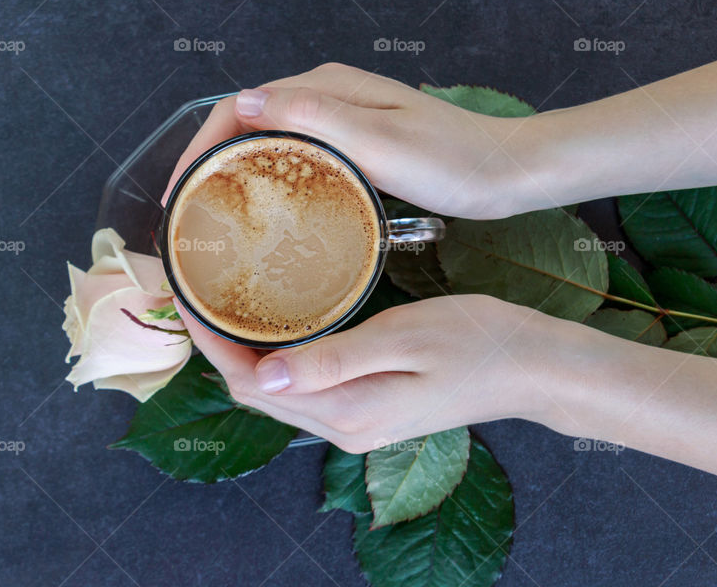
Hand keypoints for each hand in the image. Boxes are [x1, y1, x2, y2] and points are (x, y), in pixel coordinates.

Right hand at [161, 62, 562, 217]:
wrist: (505, 172)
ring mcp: (343, 121)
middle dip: (210, 164)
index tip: (178, 194)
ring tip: (217, 220)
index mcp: (326, 90)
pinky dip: (273, 182)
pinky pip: (299, 159)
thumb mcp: (381, 141)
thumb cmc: (451, 160)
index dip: (200, 148)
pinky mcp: (357, 145)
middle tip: (190, 217)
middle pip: (248, 124)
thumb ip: (314, 117)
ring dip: (238, 175)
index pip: (239, 107)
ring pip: (271, 143)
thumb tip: (243, 103)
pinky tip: (270, 214)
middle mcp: (328, 98)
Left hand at [176, 294, 588, 452]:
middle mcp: (342, 427)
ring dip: (244, 351)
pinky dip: (276, 357)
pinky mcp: (367, 410)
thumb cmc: (475, 343)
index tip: (187, 293)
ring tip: (224, 300)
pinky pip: (302, 388)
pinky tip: (274, 324)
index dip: (211, 342)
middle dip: (218, 346)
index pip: (252, 383)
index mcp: (346, 411)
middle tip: (196, 288)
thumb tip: (264, 373)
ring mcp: (355, 423)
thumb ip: (332, 360)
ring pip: (275, 391)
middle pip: (255, 393)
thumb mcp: (404, 340)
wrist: (529, 367)